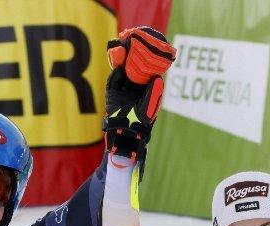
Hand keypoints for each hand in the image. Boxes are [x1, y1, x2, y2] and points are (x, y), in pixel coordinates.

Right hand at [103, 27, 175, 162]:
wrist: (125, 137)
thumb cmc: (141, 125)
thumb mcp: (150, 108)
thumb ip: (154, 94)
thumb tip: (157, 78)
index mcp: (147, 90)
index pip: (148, 71)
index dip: (148, 60)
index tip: (151, 49)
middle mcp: (135, 88)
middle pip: (135, 69)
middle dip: (134, 57)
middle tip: (135, 44)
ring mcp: (123, 91)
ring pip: (123, 72)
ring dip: (123, 61)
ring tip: (124, 49)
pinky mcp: (112, 94)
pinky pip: (114, 80)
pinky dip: (116, 72)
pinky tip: (118, 65)